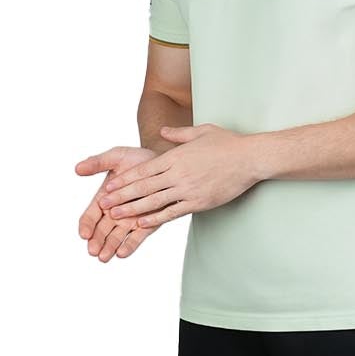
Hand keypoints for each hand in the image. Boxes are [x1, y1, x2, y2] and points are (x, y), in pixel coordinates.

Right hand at [75, 145, 159, 260]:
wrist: (164, 162)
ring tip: (104, 256)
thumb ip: (97, 163)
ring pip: (117, 237)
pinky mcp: (147, 223)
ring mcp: (131, 219)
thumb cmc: (138, 160)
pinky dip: (130, 245)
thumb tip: (78, 168)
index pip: (91, 215)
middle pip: (102, 230)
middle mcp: (116, 211)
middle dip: (96, 241)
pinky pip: (137, 237)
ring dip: (110, 246)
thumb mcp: (116, 157)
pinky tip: (122, 253)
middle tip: (93, 250)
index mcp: (104, 198)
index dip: (87, 225)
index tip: (84, 233)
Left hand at [97, 123, 260, 228]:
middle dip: (121, 196)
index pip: (143, 170)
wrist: (251, 158)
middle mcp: (178, 174)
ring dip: (132, 210)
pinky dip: (155, 218)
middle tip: (103, 204)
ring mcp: (188, 189)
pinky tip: (142, 224)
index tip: (109, 185)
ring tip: (116, 217)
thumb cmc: (228, 143)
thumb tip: (163, 132)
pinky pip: (173, 212)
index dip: (124, 179)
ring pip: (154, 201)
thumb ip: (179, 134)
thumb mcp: (201, 131)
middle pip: (143, 187)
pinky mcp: (199, 202)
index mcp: (176, 156)